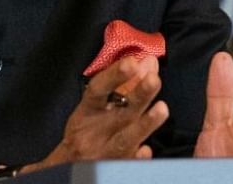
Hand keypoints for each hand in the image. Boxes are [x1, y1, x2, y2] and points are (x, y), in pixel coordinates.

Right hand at [19, 55, 167, 174]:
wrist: (70, 166)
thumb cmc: (88, 130)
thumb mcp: (98, 105)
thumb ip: (124, 84)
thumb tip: (149, 62)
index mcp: (88, 112)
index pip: (98, 90)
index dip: (114, 75)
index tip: (132, 62)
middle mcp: (96, 132)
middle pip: (119, 113)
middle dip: (138, 96)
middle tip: (153, 79)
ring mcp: (105, 153)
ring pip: (125, 140)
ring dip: (144, 124)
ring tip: (162, 109)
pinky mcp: (115, 169)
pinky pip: (127, 165)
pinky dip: (137, 158)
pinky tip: (147, 151)